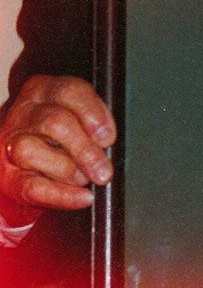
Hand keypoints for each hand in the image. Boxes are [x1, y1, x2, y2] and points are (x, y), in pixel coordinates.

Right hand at [0, 75, 115, 224]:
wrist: (26, 155)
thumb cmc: (60, 130)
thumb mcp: (76, 112)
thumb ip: (93, 119)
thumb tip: (108, 140)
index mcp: (45, 90)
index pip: (69, 91)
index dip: (93, 114)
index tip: (108, 137)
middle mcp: (25, 113)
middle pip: (54, 123)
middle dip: (84, 149)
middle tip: (104, 170)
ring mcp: (12, 143)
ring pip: (32, 151)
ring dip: (68, 170)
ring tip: (86, 179)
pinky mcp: (8, 175)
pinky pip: (31, 186)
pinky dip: (61, 195)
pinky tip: (82, 197)